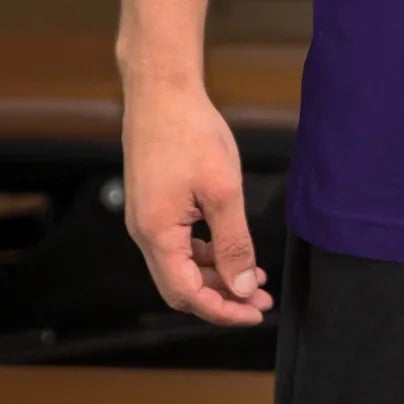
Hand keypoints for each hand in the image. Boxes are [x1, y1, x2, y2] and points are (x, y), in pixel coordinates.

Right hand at [122, 77, 274, 324]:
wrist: (162, 90)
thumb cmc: (190, 132)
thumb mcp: (222, 190)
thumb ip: (233, 243)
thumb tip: (241, 287)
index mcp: (156, 234)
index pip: (188, 294)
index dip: (222, 310)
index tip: (254, 312)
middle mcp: (144, 233)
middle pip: (182, 286)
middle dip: (222, 297)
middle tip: (259, 298)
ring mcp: (146, 218)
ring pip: (181, 265)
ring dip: (216, 274)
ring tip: (253, 275)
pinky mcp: (152, 204)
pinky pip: (178, 244)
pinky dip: (205, 253)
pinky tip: (230, 248)